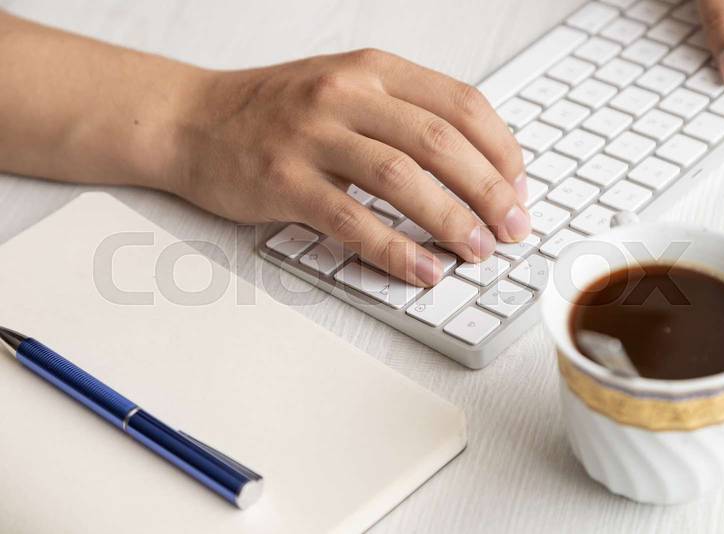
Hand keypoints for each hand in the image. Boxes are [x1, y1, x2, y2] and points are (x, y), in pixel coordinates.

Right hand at [172, 50, 529, 286]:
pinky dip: (394, 249)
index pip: (462, 103)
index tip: (519, 189)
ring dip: (451, 221)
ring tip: (478, 251)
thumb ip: (404, 116)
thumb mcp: (345, 90)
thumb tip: (474, 168)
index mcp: (372, 70)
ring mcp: (313, 135)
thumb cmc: (275, 111)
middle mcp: (347, 94)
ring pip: (403, 178)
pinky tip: (421, 270)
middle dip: (490, 192)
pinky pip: (352, 220)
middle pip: (442, 141)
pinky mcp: (284, 179)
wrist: (191, 119)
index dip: (502, 150)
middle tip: (514, 229)